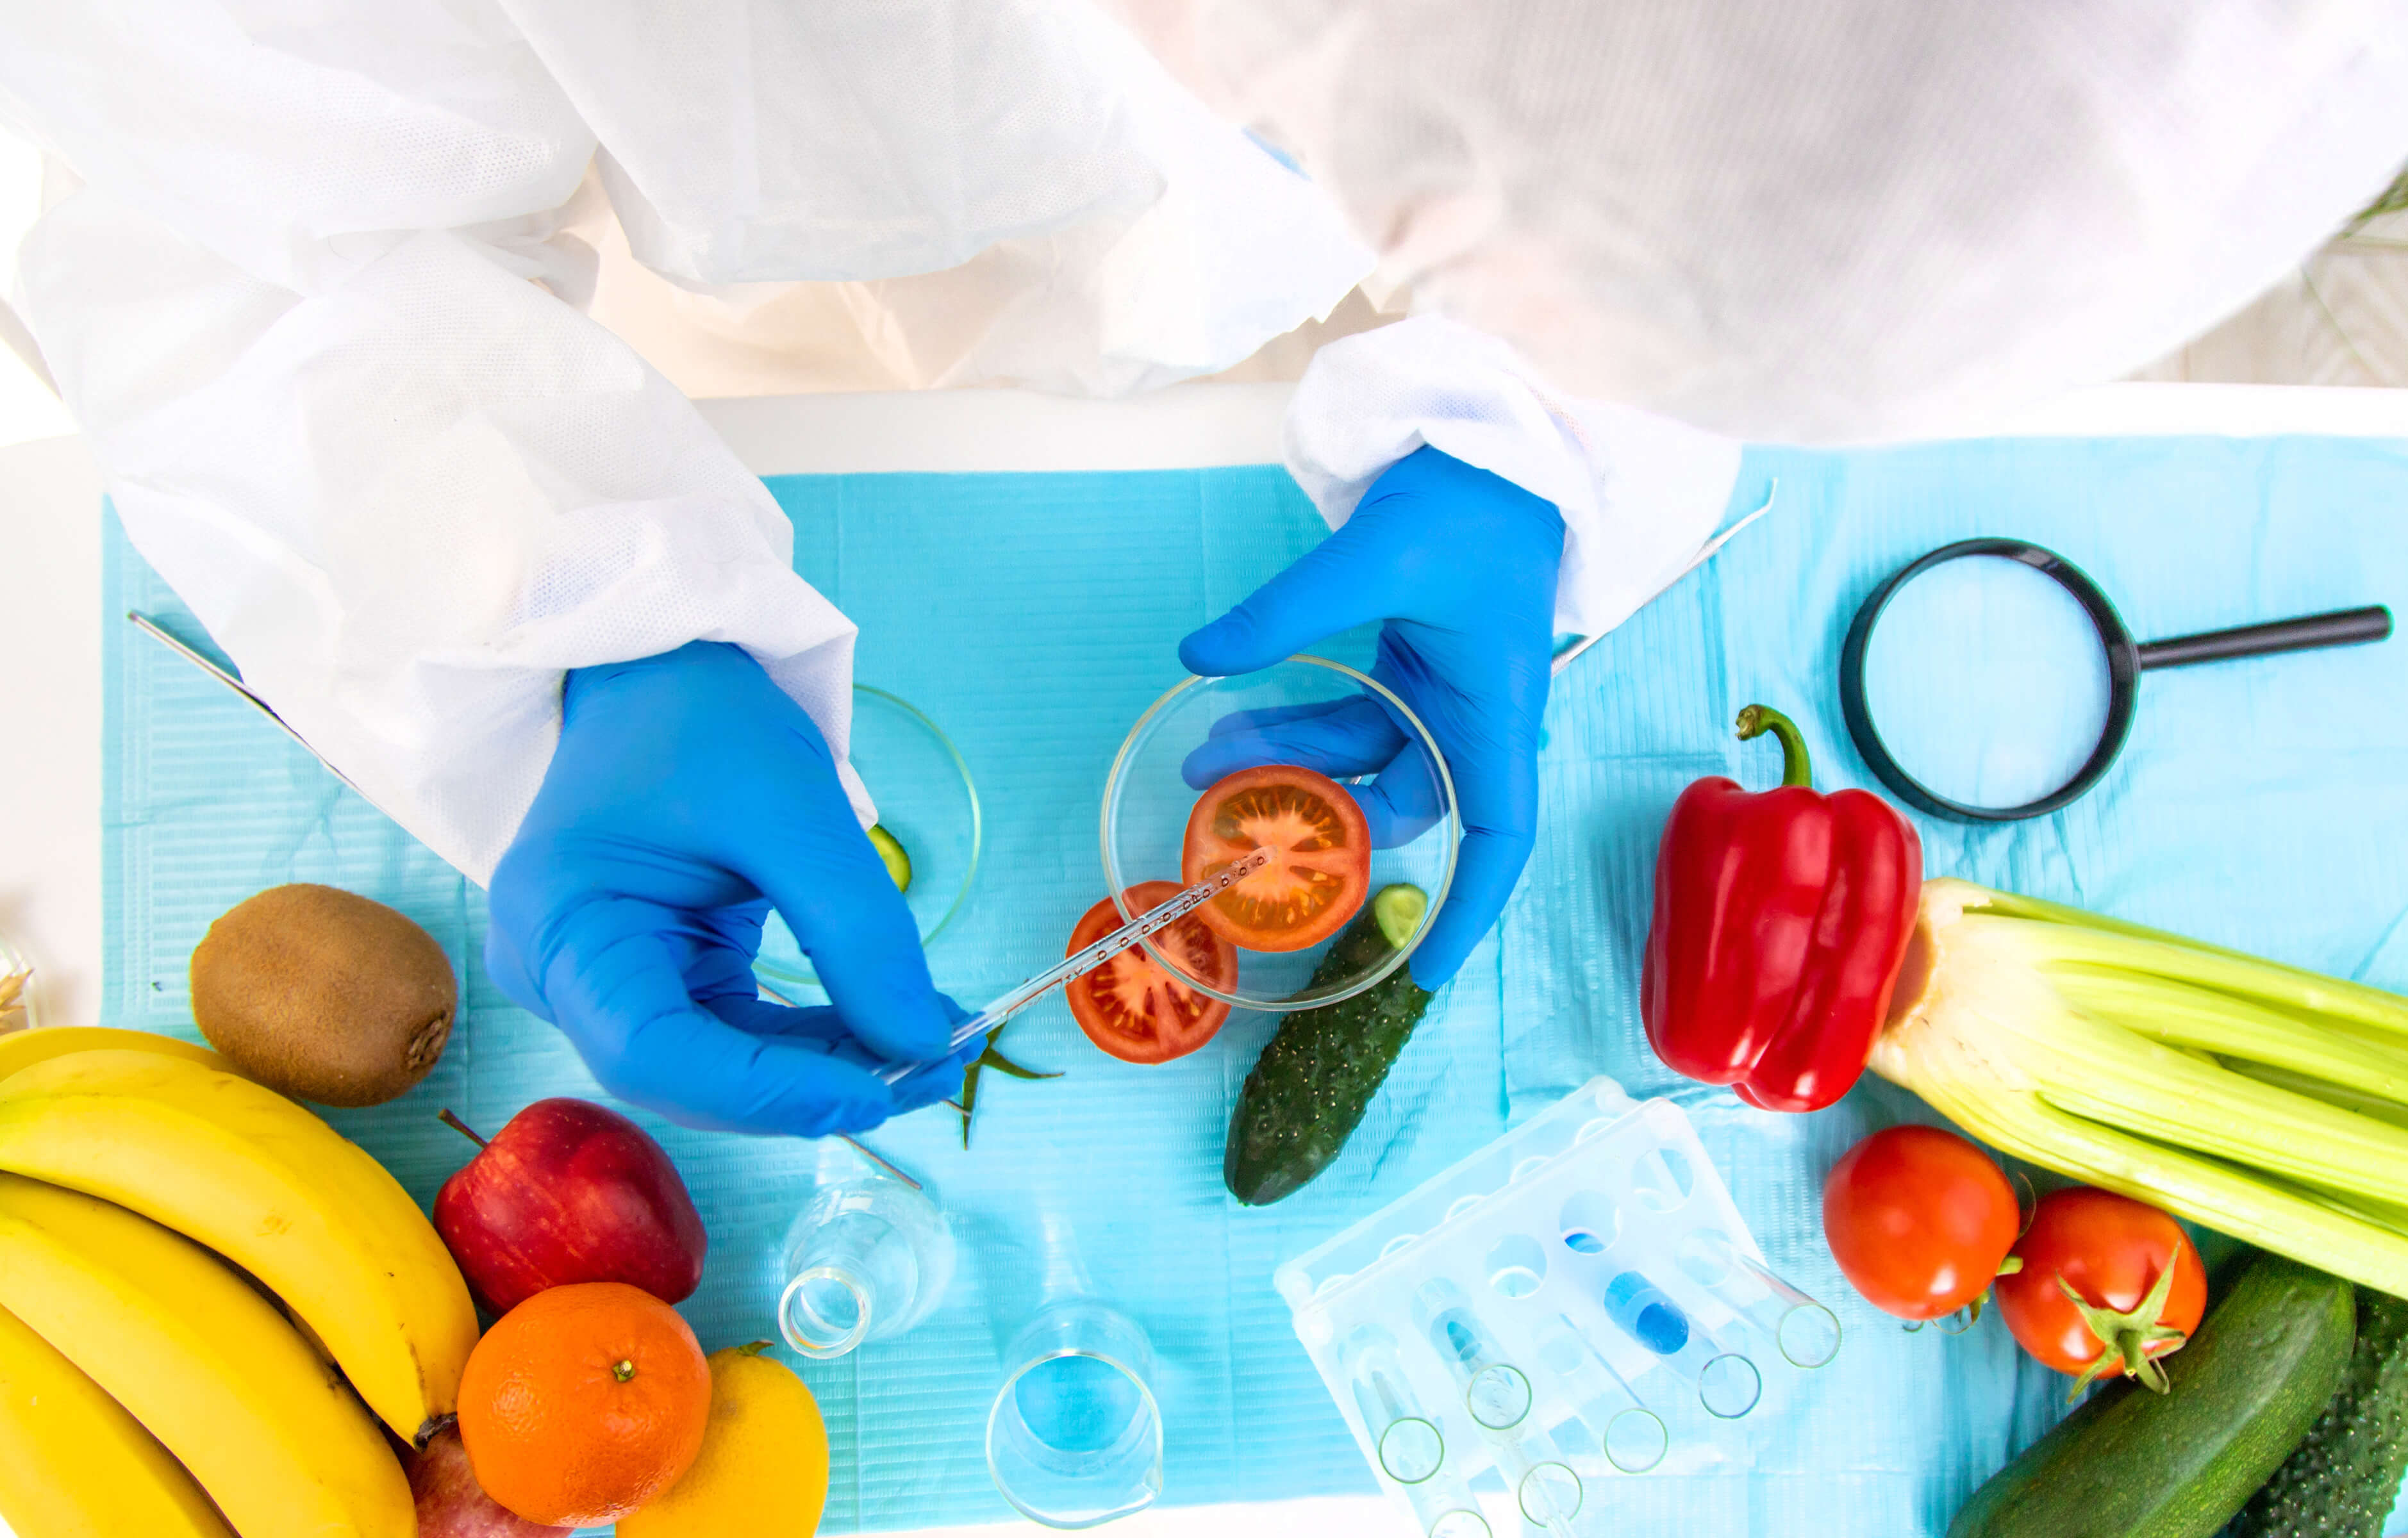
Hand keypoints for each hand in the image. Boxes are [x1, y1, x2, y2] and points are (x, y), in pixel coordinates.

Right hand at [486, 642, 975, 1136]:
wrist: (662, 669)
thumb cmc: (700, 717)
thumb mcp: (791, 806)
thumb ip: (856, 930)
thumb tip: (924, 1040)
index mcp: (561, 925)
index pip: (652, 1052)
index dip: (766, 1092)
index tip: (878, 1090)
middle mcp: (562, 973)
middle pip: (690, 1075)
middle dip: (815, 1085)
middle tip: (939, 1068)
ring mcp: (607, 984)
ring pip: (723, 1066)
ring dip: (830, 1068)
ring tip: (937, 1049)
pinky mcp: (658, 977)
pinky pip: (737, 1033)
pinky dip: (815, 1040)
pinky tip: (893, 1027)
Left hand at [1178, 446, 1562, 985]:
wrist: (1489, 444)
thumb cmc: (1467, 505)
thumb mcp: (1373, 557)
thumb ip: (1285, 614)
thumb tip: (1199, 656)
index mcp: (1495, 711)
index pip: (1498, 836)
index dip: (1469, 908)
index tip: (1425, 969)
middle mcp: (1473, 718)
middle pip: (1402, 803)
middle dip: (1317, 815)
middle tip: (1224, 804)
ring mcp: (1439, 695)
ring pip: (1363, 762)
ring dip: (1290, 764)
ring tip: (1206, 754)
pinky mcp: (1409, 669)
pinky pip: (1353, 722)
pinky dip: (1299, 729)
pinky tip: (1237, 717)